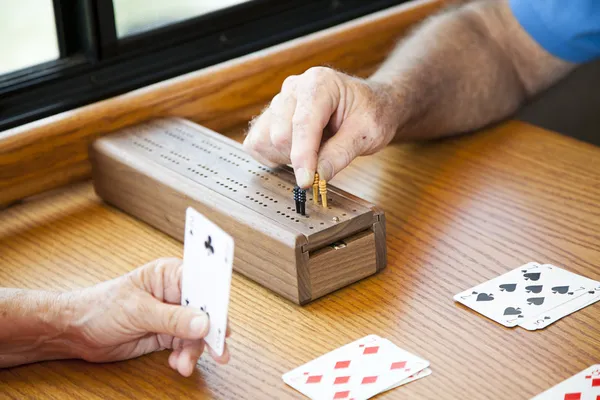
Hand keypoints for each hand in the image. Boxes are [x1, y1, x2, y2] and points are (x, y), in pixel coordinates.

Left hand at [65, 258, 229, 376]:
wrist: (77, 332)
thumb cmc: (100, 307)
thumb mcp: (138, 311)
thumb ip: (173, 318)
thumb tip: (203, 322)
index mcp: (170, 275)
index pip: (202, 284)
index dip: (216, 301)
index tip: (223, 320)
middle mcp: (176, 293)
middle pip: (205, 310)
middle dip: (211, 332)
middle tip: (219, 349)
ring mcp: (173, 315)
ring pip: (198, 333)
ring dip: (195, 350)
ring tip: (185, 363)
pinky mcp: (167, 334)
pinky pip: (186, 346)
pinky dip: (184, 357)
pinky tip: (177, 363)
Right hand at [243, 67, 400, 186]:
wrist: (369, 104)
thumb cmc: (370, 112)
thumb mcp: (367, 133)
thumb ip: (341, 153)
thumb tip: (319, 175)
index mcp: (320, 83)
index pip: (303, 123)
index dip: (303, 156)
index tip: (306, 182)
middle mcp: (294, 88)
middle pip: (280, 134)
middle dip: (299, 157)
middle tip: (325, 158)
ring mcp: (279, 101)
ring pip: (266, 139)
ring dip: (287, 156)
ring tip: (314, 150)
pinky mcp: (270, 117)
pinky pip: (257, 143)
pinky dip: (273, 155)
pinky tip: (296, 152)